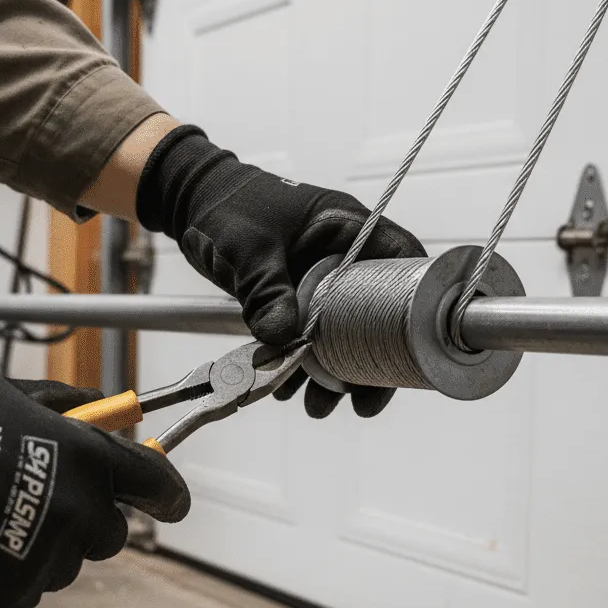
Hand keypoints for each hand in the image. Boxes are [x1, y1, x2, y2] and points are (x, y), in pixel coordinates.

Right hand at [0, 359, 188, 607]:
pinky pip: (24, 597)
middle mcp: (78, 513)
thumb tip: (105, 406)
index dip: (168, 494)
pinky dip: (4, 582)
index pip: (156, 485)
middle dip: (87, 524)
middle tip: (45, 506)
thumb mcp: (13, 396)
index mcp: (88, 460)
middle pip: (112, 536)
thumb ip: (68, 406)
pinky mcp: (9, 598)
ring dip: (42, 552)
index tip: (171, 501)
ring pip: (65, 568)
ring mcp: (45, 560)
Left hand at [136, 125, 425, 417]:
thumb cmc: (227, 204)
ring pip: (341, 332)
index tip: (409, 350)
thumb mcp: (248, 247)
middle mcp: (343, 256)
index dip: (414, 308)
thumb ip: (265, 290)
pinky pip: (309, 336)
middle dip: (370, 361)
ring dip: (332, 372)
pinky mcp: (297, 297)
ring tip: (317, 406)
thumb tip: (282, 337)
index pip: (402, 263)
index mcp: (349, 228)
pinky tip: (287, 387)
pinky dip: (301, 363)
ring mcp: (320, 280)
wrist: (193, 201)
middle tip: (363, 402)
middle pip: (376, 314)